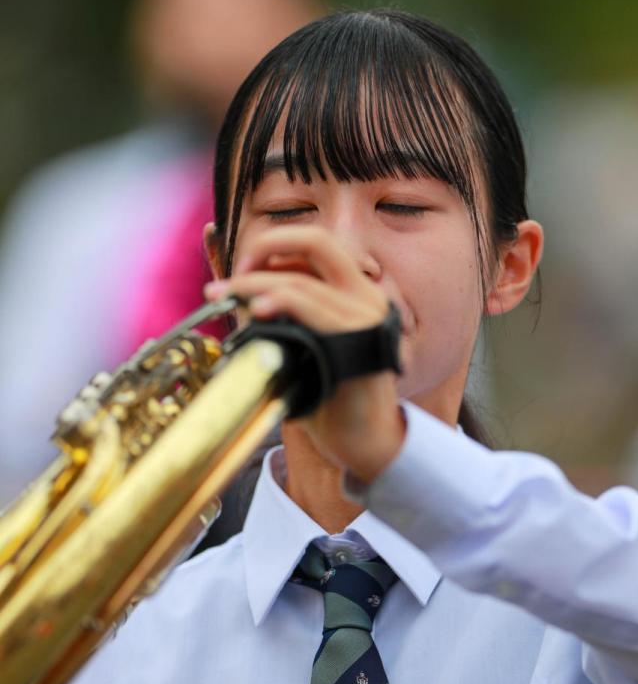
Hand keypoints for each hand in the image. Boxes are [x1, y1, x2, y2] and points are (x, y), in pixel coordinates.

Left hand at [205, 226, 405, 480]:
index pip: (313, 245)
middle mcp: (367, 295)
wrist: (365, 442)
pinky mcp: (359, 342)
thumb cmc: (327, 395)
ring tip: (223, 296)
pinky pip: (315, 310)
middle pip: (317, 240)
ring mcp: (367, 316)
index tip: (239, 270)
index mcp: (356, 290)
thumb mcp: (296, 344)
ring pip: (303, 280)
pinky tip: (257, 309)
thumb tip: (229, 287)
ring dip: (254, 284)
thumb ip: (272, 312)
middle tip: (232, 274)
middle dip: (267, 245)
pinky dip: (282, 302)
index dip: (272, 245)